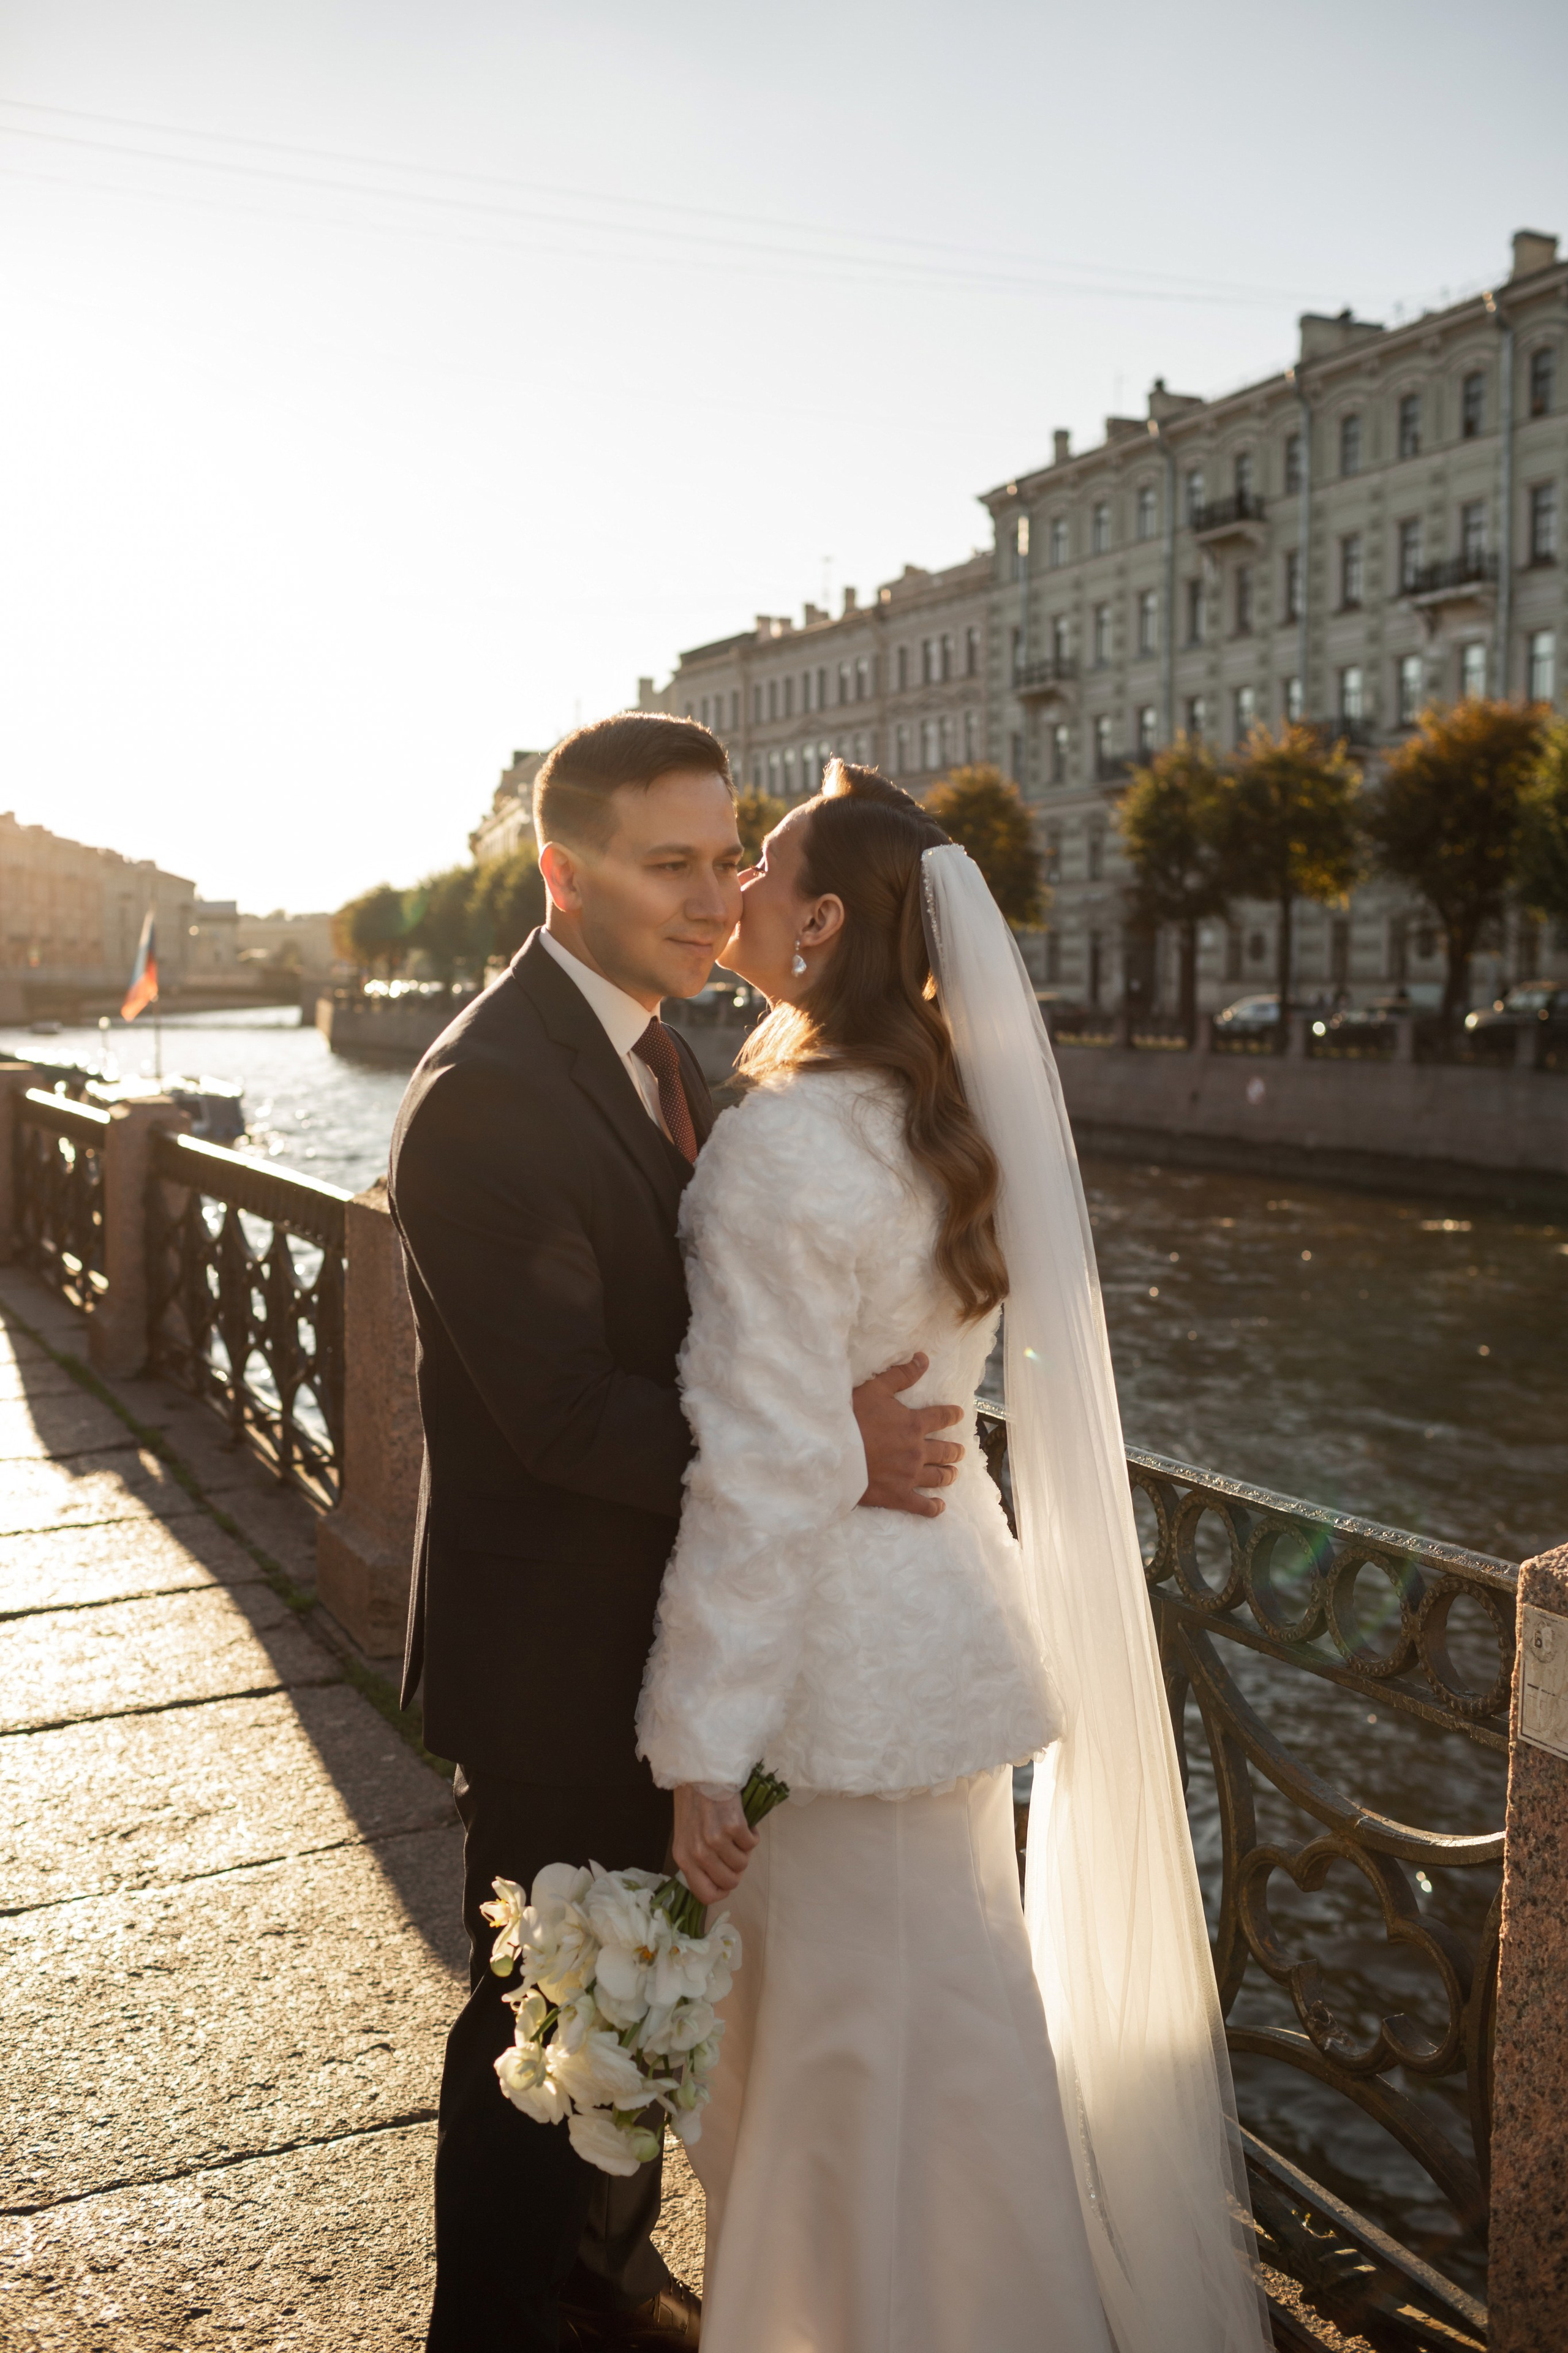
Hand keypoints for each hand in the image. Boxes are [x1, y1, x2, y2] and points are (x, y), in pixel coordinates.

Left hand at [672, 1784, 758, 1905]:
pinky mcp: (734, 1826)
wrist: (700, 1772)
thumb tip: (718, 1879)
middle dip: (737, 1869)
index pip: (705, 1895)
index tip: (727, 1879)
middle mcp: (698, 1853)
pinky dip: (752, 1834)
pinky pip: (752, 1844)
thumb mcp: (686, 1836)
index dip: (721, 1891)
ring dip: (744, 1850)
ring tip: (736, 1833)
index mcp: (683, 1858)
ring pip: (743, 1864)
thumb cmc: (693, 1802)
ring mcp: (716, 1840)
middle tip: (734, 1851)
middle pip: (730, 1882)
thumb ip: (697, 1860)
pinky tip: (744, 1822)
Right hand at [851, 1353, 963, 1518]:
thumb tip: (924, 1358)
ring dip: (948, 1474)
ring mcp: (909, 1476)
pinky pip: (922, 1506)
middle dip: (954, 1450)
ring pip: (938, 1476)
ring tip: (953, 1473)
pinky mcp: (898, 1496)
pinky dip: (933, 1507)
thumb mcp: (875, 1389)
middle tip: (959, 1451)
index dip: (952, 1415)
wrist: (833, 1453)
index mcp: (914, 1424)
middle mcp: (917, 1451)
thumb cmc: (852, 1418)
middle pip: (945, 1450)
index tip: (959, 1415)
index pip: (941, 1417)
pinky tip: (940, 1507)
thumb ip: (901, 1375)